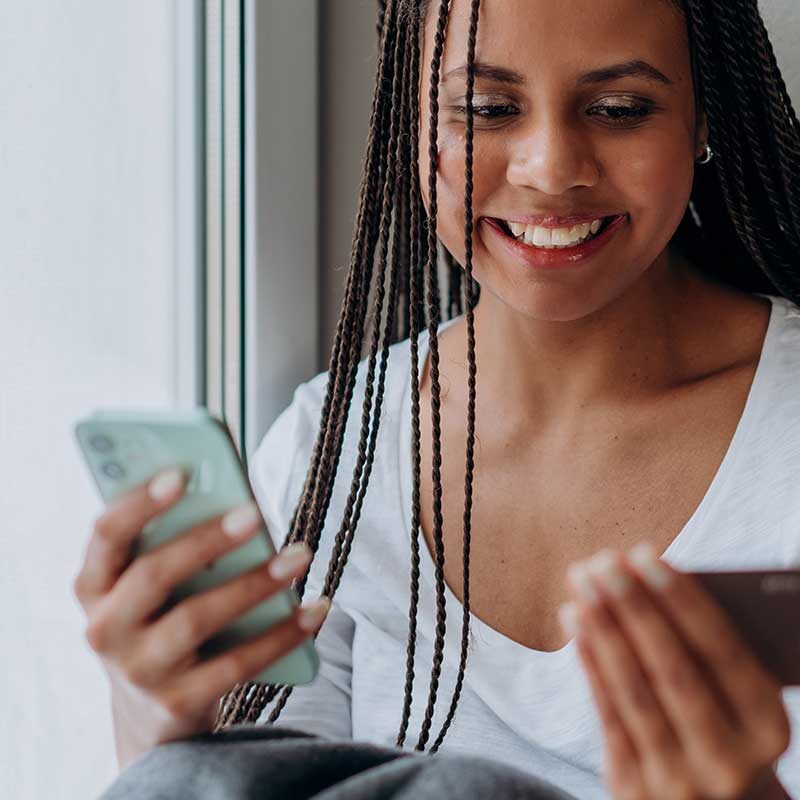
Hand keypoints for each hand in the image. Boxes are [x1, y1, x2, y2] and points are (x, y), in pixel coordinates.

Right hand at [73, 466, 329, 767]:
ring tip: (300, 554)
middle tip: (255, 513)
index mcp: (94, 584)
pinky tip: (314, 608)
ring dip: (254, 583)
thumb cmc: (162, 614)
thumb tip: (238, 498)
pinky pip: (237, 665)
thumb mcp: (150, 582)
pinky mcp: (178, 702)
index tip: (179, 474)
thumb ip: (174, 540)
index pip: (106, 534)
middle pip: (154, 575)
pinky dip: (282, 635)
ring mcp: (140, 670)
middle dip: (207, 540)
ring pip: (197, 619)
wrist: (153, 706)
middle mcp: (105, 628)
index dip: (139, 503)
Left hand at [558, 543, 791, 799]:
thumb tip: (658, 581)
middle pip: (672, 669)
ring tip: (582, 580)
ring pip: (634, 690)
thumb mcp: (741, 704)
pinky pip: (608, 716)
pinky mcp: (634, 790)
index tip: (646, 553)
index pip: (723, 653)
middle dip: (634, 607)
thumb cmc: (726, 732)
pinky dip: (590, 663)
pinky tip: (575, 620)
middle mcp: (728, 760)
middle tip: (603, 560)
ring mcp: (679, 779)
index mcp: (767, 727)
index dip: (682, 600)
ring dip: (603, 627)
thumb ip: (714, 654)